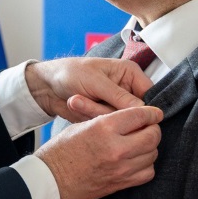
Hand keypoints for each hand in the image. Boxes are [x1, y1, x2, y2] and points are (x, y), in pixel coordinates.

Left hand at [25, 58, 152, 122]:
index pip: (149, 95)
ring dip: (96, 113)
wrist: (48, 86)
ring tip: (77, 100)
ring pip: (118, 120)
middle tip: (91, 100)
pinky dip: (90, 117)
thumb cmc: (71, 73)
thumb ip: (120, 97)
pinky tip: (77, 105)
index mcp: (130, 74)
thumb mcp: (96, 82)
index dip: (144, 109)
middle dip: (110, 110)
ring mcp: (115, 105)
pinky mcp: (105, 116)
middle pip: (134, 112)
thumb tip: (143, 111)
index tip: (130, 116)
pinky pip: (106, 124)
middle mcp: (127, 89)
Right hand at [36, 105, 162, 198]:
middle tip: (148, 128)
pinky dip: (146, 166)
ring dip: (149, 148)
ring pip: (153, 154)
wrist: (51, 179)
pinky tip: (137, 161)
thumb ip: (110, 120)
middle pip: (152, 136)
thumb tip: (133, 117)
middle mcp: (116, 148)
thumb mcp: (83, 125)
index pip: (140, 115)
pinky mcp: (120, 183)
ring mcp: (120, 168)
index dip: (151, 112)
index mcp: (104, 128)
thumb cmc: (62, 150)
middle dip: (153, 130)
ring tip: (140, 144)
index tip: (155, 113)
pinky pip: (148, 173)